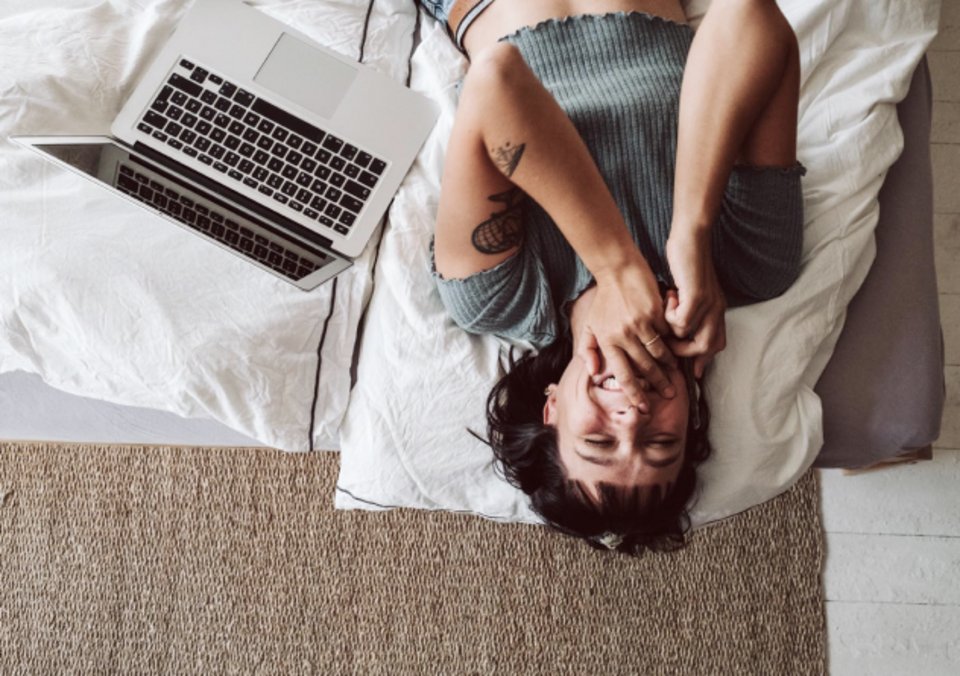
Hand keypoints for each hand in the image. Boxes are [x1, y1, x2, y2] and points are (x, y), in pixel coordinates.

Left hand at [578, 256, 677, 405]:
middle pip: (646, 368)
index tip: (645, 407)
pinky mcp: (655, 313)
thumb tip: (594, 372)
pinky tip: (676, 348)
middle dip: (659, 384)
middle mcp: (624, 336)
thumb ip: (588, 350)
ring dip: (669, 366)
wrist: (618, 271)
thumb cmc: (604, 301)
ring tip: (674, 374)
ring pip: (660, 353)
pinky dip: (671, 343)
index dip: (636, 394)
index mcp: (608, 342)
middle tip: (669, 394)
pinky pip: (667, 334)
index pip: (624, 375)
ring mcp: (641, 324)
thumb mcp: (590, 325)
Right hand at [664, 229, 726, 378]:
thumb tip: (679, 328)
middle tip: (667, 342)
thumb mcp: (692, 290)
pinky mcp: (698, 297)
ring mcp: (709, 304)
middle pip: (708, 348)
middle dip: (685, 352)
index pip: (716, 344)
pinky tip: (668, 298)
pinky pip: (682, 323)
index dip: (703, 360)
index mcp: (717, 310)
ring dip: (674, 333)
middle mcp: (717, 310)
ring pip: (693, 339)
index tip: (692, 371)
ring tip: (665, 316)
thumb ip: (689, 308)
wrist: (692, 237)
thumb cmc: (687, 261)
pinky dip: (671, 316)